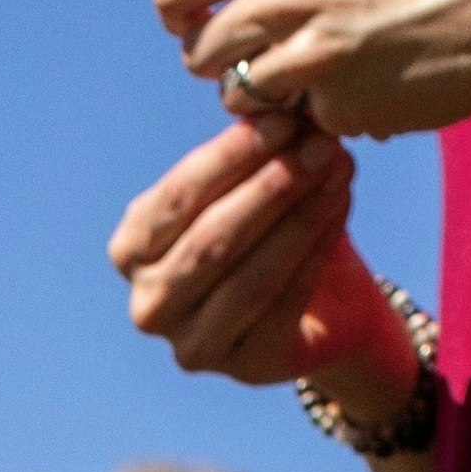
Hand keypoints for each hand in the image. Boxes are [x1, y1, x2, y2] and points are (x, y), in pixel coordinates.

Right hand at [110, 118, 425, 425]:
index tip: (282, 117)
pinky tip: (339, 208)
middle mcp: (149, 305)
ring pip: (250, 275)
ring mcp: (192, 346)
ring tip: (336, 169)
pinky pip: (284, 302)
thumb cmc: (265, 230)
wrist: (312, 306)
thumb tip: (277, 103)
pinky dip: (316, 250)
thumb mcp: (245, 185)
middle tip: (319, 143)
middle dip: (270, 186)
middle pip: (213, 240)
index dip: (231, 156)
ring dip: (298, 217)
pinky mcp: (242, 368)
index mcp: (131, 250)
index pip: (178, 198)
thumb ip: (248, 152)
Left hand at [154, 0, 470, 141]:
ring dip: (263, 100)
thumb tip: (235, 7)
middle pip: (196, 54)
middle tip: (262, 64)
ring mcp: (307, 56)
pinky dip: (317, 119)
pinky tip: (361, 93)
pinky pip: (297, 125)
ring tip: (311, 81)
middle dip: (220, 66)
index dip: (180, 18)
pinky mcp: (334, 108)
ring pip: (238, 98)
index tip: (201, 28)